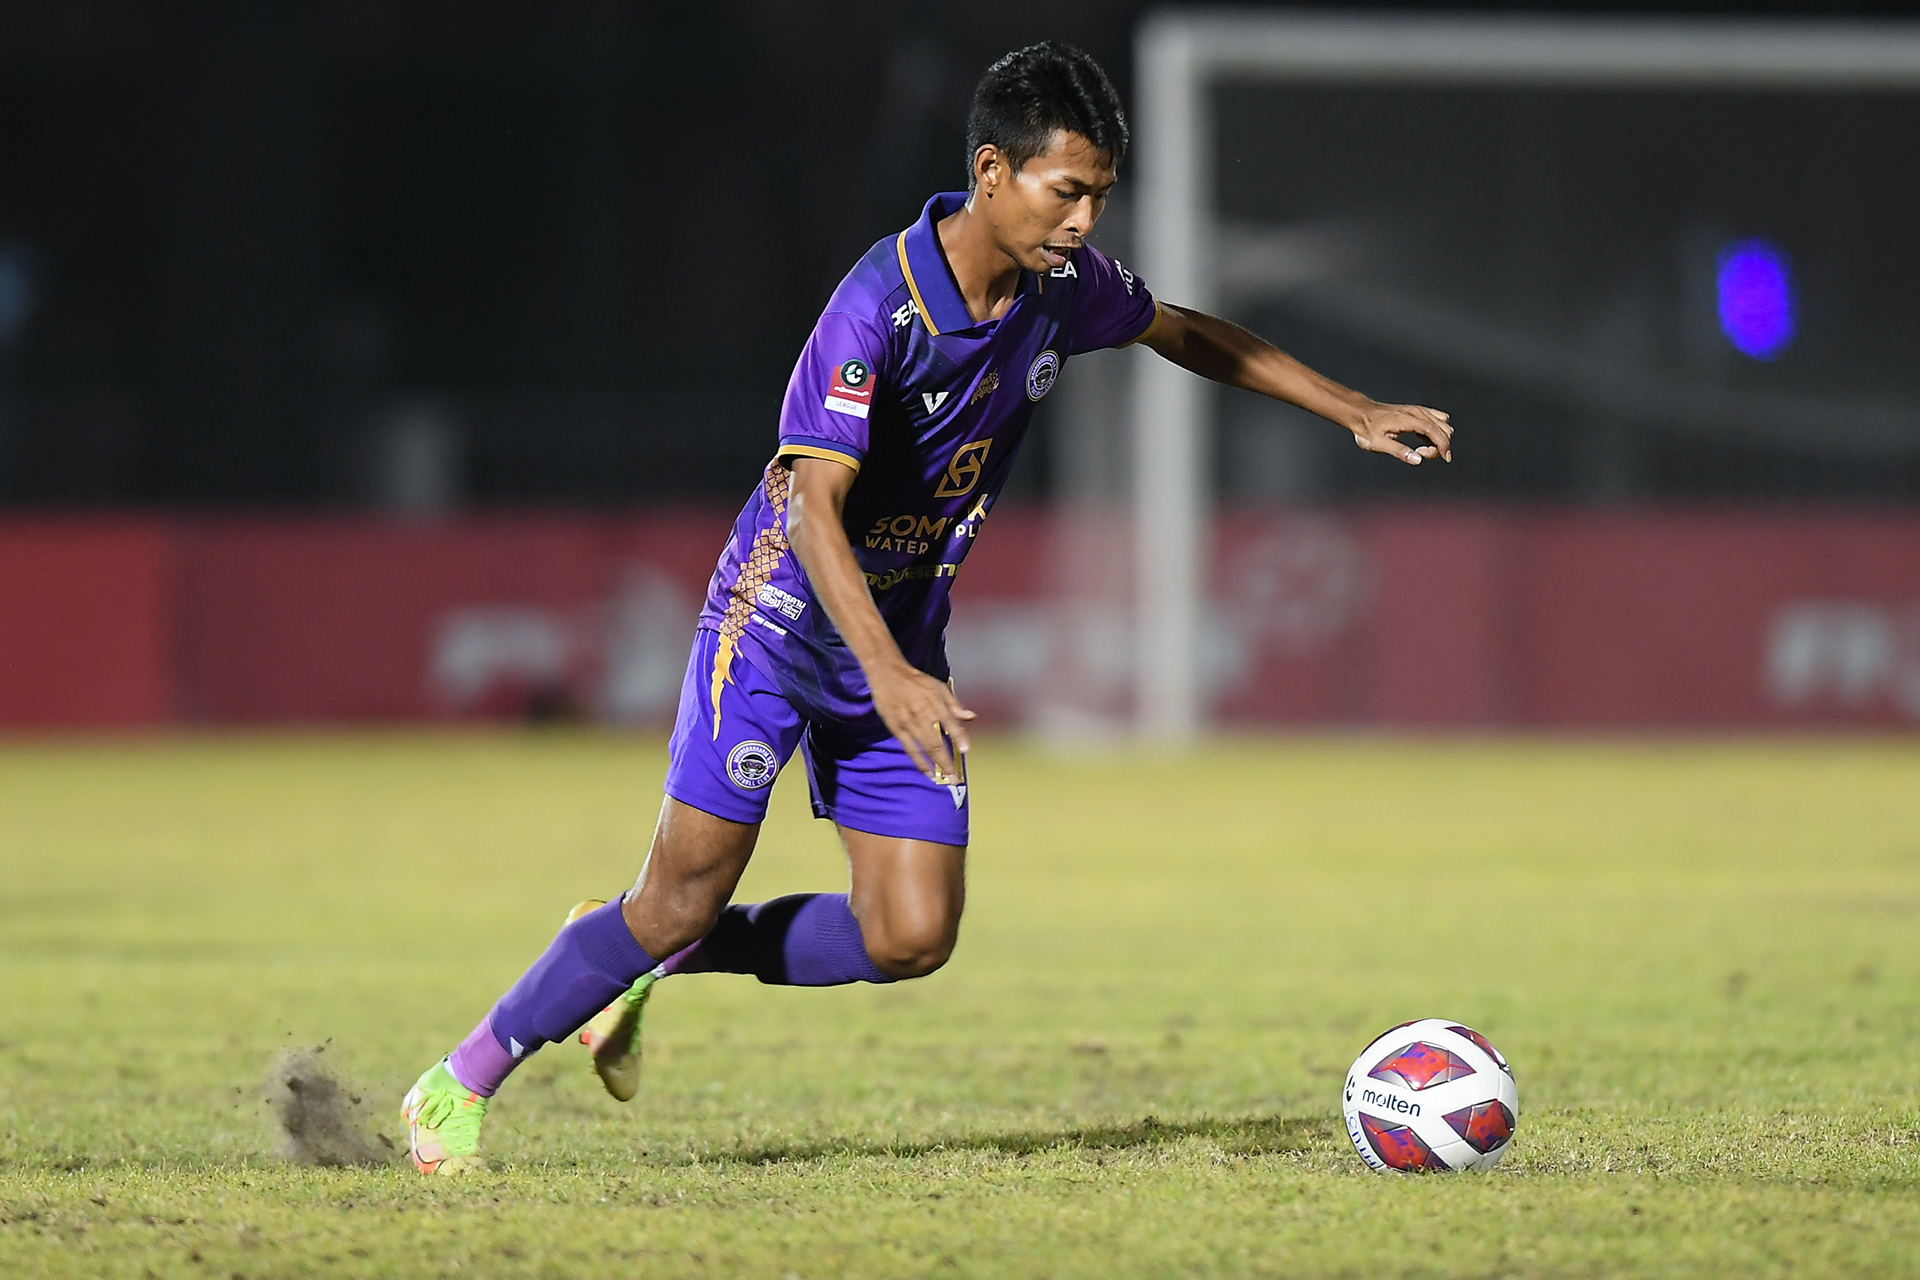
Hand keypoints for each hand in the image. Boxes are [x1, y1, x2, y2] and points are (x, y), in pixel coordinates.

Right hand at [870, 663, 975, 782]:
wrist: (888, 674)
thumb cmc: (916, 681)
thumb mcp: (938, 686)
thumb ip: (954, 704)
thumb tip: (971, 717)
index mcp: (935, 703)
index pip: (950, 723)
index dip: (959, 737)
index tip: (965, 750)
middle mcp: (923, 715)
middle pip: (937, 742)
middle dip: (947, 762)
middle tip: (955, 778)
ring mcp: (908, 723)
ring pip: (924, 748)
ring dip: (935, 766)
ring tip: (944, 779)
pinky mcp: (896, 728)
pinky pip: (909, 749)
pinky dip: (919, 762)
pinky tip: (927, 772)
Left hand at [1352, 402, 1451, 464]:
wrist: (1360, 413)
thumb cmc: (1367, 429)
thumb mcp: (1379, 444)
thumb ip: (1399, 451)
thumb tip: (1418, 459)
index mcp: (1409, 419)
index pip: (1435, 431)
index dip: (1444, 445)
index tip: (1446, 459)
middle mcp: (1417, 412)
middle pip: (1442, 428)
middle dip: (1439, 445)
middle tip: (1419, 453)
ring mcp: (1418, 410)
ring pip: (1442, 424)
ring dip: (1438, 439)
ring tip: (1419, 449)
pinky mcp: (1416, 412)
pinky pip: (1436, 421)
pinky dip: (1435, 432)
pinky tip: (1422, 442)